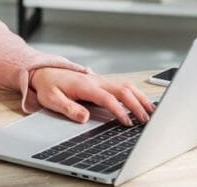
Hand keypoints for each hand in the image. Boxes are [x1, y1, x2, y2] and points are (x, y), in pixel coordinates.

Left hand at [30, 68, 155, 126]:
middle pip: (123, 90)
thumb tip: (84, 117)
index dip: (119, 111)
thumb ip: (68, 108)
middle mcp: (96, 81)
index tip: (127, 123)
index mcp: (85, 86)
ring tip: (151, 112)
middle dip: (137, 105)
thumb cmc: (48, 86)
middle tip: (146, 121)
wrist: (44, 72)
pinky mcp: (102, 82)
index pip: (108, 99)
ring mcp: (100, 80)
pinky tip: (142, 103)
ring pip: (126, 86)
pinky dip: (135, 94)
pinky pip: (123, 86)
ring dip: (140, 98)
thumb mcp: (52, 99)